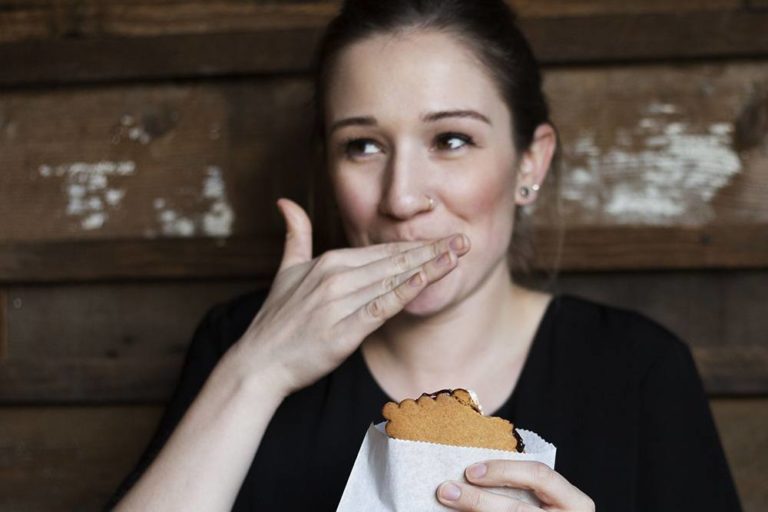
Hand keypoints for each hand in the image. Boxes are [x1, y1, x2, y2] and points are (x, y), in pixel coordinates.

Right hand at [227, 198, 470, 397]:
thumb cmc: (276, 320)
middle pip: (393, 260)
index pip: (381, 250)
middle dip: (432, 249)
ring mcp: (340, 303)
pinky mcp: (343, 330)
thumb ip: (295, 235)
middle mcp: (336, 277)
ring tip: (458, 255)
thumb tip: (286, 202)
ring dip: (427, 266)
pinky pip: (381, 307)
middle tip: (465, 240)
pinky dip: (405, 292)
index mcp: (328, 261)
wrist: (258, 362)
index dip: (415, 243)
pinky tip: (428, 281)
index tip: (443, 238)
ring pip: (392, 279)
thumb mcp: (285, 270)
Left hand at [437, 460, 594, 511]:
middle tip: (447, 490)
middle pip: (516, 509)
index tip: (470, 471)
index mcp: (574, 503)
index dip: (503, 471)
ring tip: (449, 501)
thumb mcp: (547, 498)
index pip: (540, 475)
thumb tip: (473, 472)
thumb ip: (522, 485)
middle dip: (477, 500)